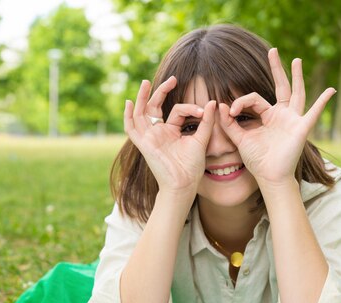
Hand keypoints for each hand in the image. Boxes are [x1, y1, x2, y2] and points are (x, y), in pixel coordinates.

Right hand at [124, 76, 215, 194]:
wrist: (184, 184)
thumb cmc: (192, 167)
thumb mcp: (201, 140)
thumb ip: (206, 121)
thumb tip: (213, 102)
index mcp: (171, 132)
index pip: (176, 111)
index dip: (190, 107)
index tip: (203, 111)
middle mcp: (158, 133)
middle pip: (154, 107)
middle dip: (161, 91)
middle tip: (172, 79)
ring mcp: (150, 138)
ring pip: (141, 113)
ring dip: (142, 98)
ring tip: (146, 82)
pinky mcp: (144, 144)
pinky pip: (131, 129)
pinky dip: (128, 116)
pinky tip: (129, 103)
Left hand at [218, 48, 335, 186]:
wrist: (269, 177)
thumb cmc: (257, 160)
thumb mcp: (239, 139)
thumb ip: (229, 123)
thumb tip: (219, 104)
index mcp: (267, 116)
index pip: (254, 99)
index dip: (241, 102)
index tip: (231, 112)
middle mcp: (282, 115)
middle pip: (280, 86)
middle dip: (276, 68)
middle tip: (272, 50)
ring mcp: (293, 120)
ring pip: (296, 93)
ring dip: (297, 76)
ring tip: (296, 60)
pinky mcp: (301, 128)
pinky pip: (314, 113)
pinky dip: (322, 102)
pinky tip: (331, 90)